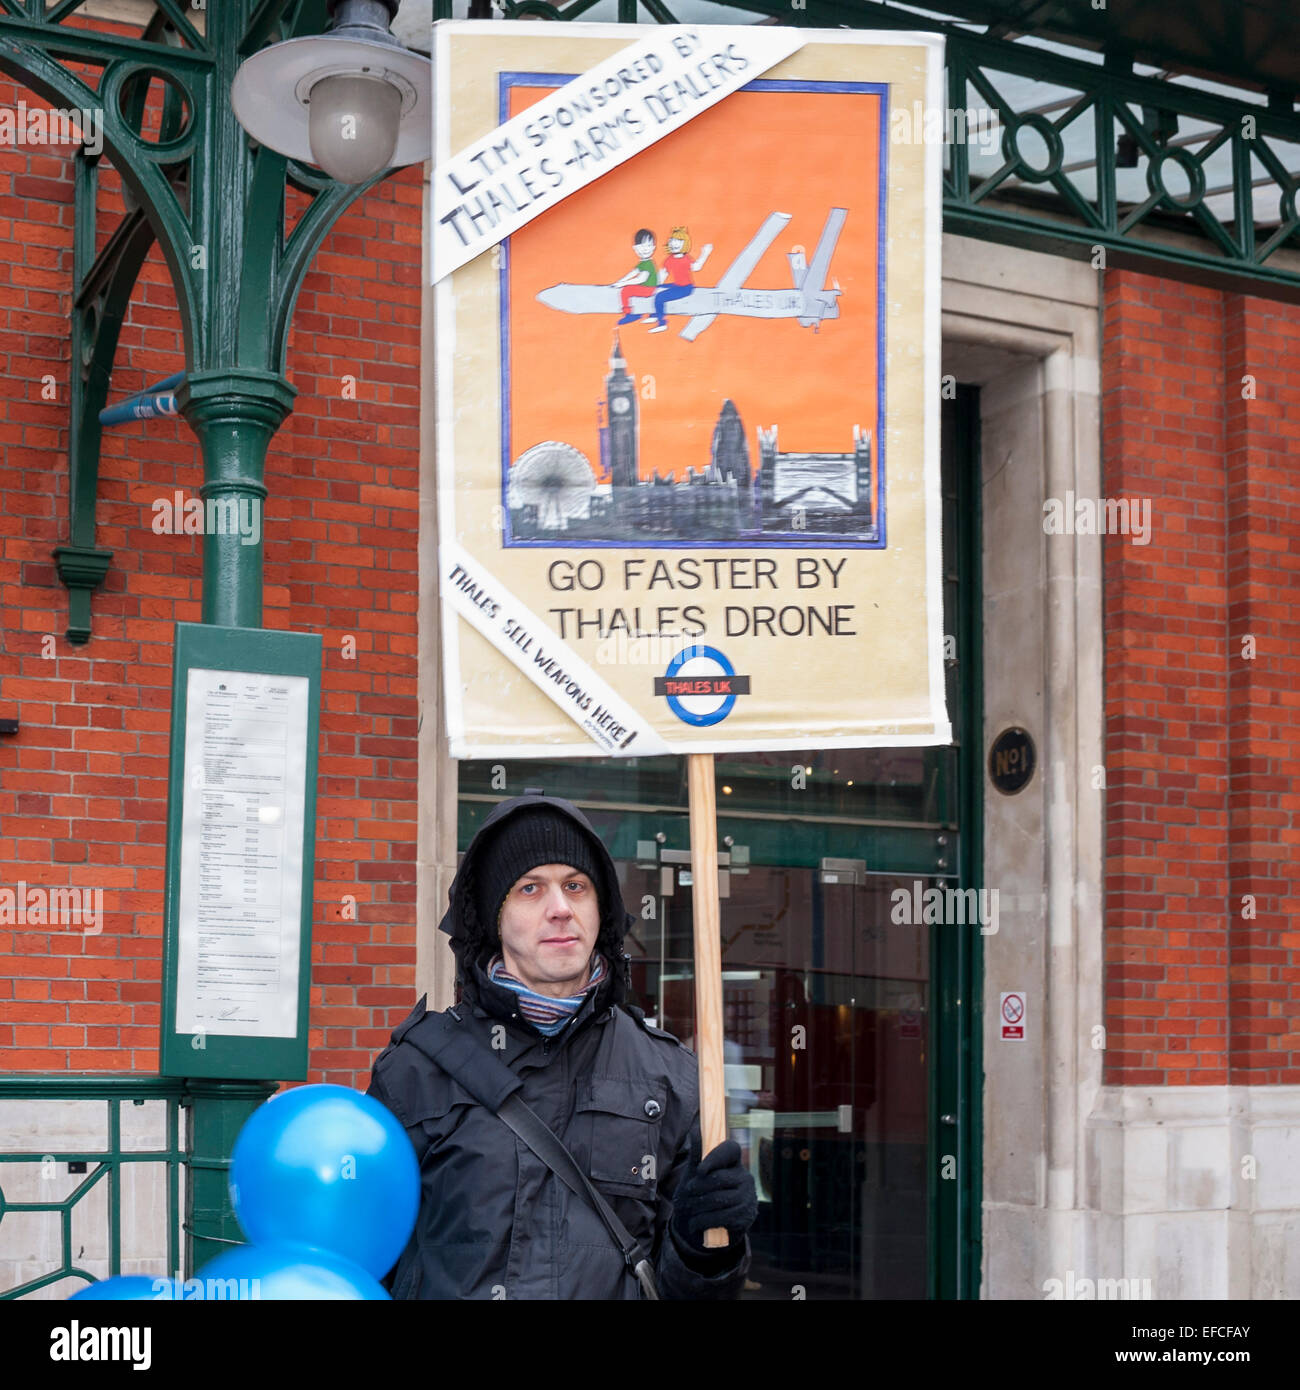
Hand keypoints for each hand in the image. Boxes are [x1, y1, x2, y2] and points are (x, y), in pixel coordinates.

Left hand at [669, 1132, 756, 1254]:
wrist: (707, 1227)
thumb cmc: (700, 1193)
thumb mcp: (695, 1174)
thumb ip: (697, 1154)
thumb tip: (696, 1131)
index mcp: (734, 1162)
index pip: (730, 1149)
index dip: (715, 1157)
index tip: (699, 1170)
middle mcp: (745, 1177)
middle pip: (718, 1178)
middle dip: (697, 1188)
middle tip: (686, 1193)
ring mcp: (748, 1197)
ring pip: (717, 1199)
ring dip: (697, 1207)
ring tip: (689, 1210)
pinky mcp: (746, 1217)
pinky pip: (721, 1217)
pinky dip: (703, 1221)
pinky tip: (695, 1223)